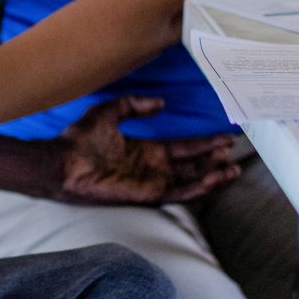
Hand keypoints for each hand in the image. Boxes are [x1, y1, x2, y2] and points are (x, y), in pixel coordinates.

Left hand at [57, 96, 239, 204]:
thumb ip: (134, 105)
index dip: (204, 143)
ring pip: (190, 181)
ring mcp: (151, 182)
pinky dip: (197, 188)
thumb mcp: (109, 112)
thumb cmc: (79, 140)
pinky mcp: (148, 194)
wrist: (62, 162)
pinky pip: (178, 193)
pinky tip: (213, 179)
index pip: (183, 147)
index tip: (224, 136)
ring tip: (232, 169)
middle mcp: (152, 167)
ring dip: (212, 175)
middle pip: (192, 164)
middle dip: (214, 159)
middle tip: (235, 152)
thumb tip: (161, 103)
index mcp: (145, 150)